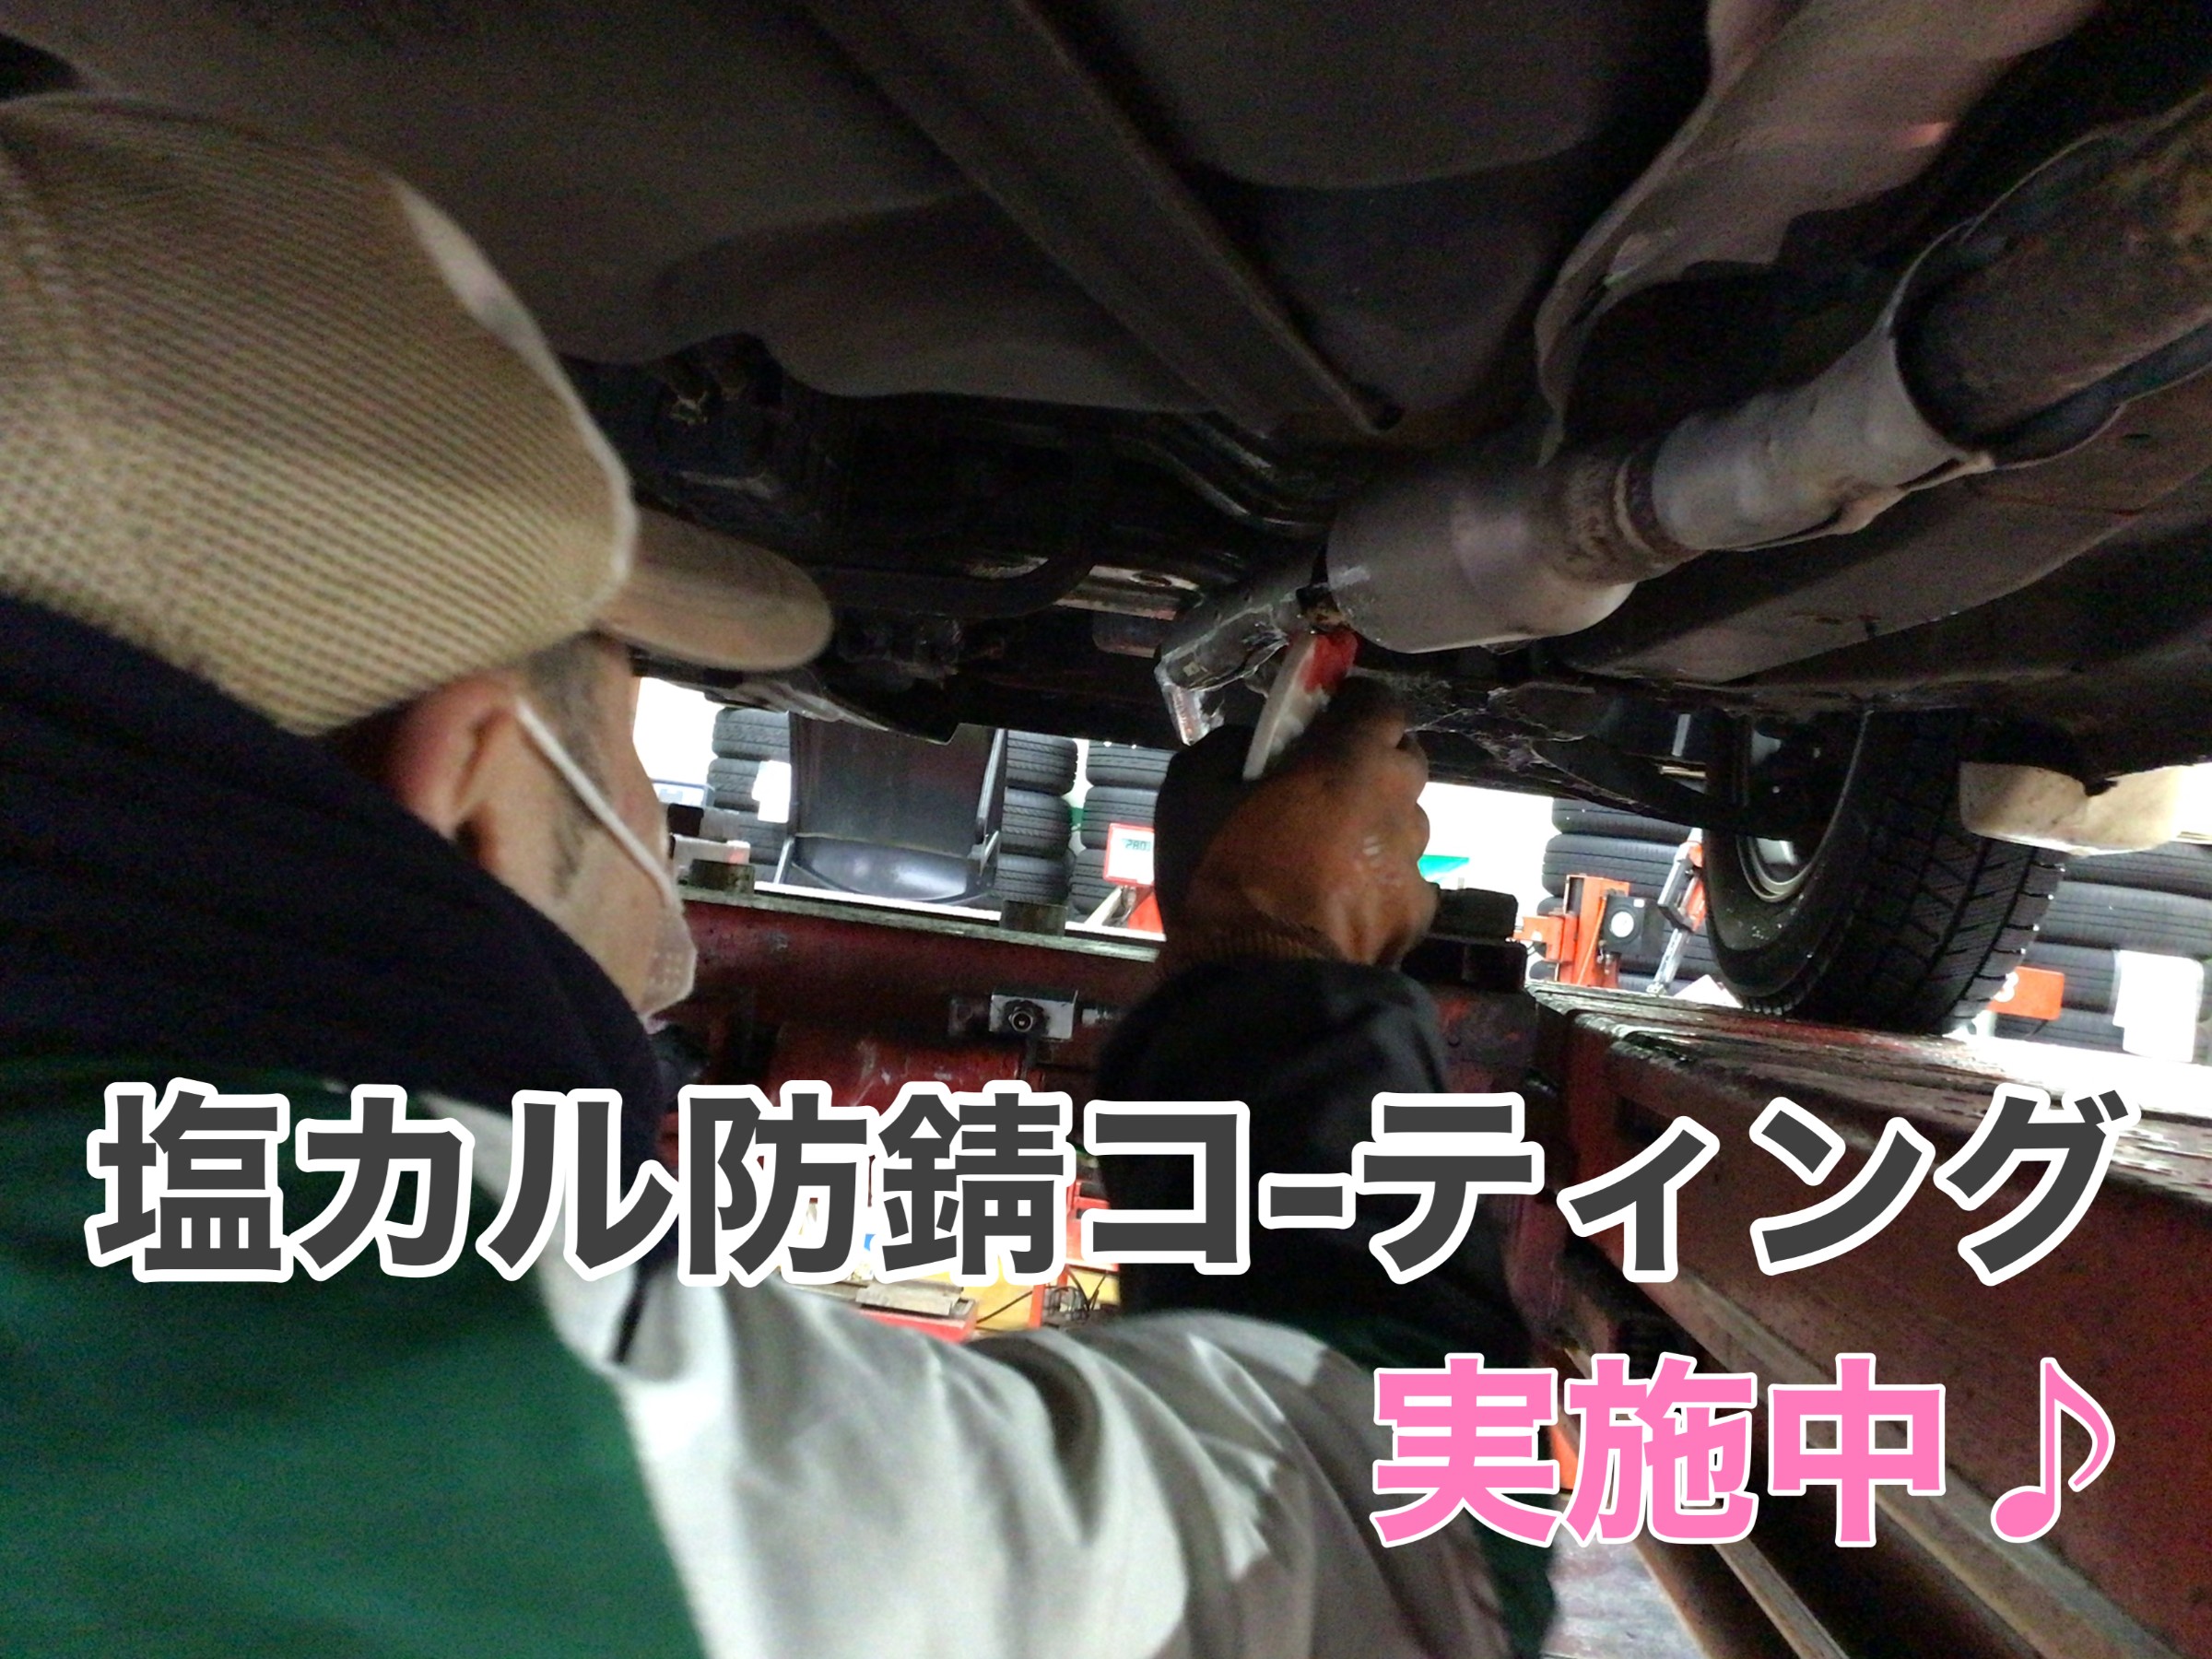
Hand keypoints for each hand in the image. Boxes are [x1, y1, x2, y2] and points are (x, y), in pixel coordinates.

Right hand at [1159, 678, 1436, 970]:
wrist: (1258, 978)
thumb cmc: (1223, 877)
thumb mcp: (1191, 791)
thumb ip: (1229, 747)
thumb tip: (1253, 743)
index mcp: (1350, 759)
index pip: (1379, 702)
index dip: (1351, 706)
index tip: (1321, 720)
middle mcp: (1397, 801)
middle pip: (1402, 758)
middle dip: (1369, 761)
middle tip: (1321, 785)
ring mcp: (1413, 861)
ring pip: (1403, 823)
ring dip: (1374, 824)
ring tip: (1327, 854)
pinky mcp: (1416, 913)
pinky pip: (1401, 881)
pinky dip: (1376, 883)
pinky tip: (1339, 903)